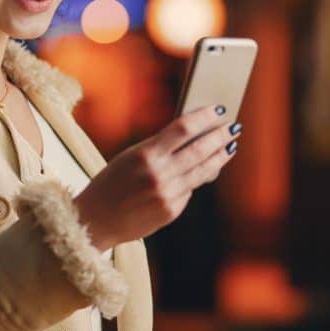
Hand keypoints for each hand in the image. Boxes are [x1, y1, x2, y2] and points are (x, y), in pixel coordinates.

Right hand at [75, 104, 240, 250]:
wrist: (95, 220)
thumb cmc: (110, 184)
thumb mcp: (129, 157)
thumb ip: (158, 148)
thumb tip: (190, 138)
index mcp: (145, 154)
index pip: (183, 128)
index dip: (205, 117)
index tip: (219, 110)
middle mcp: (159, 174)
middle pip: (200, 149)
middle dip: (220, 136)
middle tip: (234, 127)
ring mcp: (167, 194)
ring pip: (202, 171)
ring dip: (219, 157)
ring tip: (230, 147)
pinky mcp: (171, 211)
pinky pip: (189, 191)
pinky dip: (195, 180)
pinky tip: (202, 173)